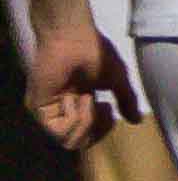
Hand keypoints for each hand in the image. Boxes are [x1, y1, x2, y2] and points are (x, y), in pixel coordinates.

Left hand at [24, 18, 127, 151]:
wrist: (74, 37)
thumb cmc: (94, 52)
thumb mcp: (118, 81)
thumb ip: (126, 101)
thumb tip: (136, 120)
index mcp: (78, 105)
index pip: (88, 135)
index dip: (103, 130)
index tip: (109, 109)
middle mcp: (61, 110)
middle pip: (78, 143)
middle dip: (95, 128)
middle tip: (99, 105)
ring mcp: (49, 111)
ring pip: (69, 140)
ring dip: (85, 120)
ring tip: (86, 97)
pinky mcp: (38, 109)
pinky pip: (59, 130)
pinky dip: (74, 117)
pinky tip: (75, 97)